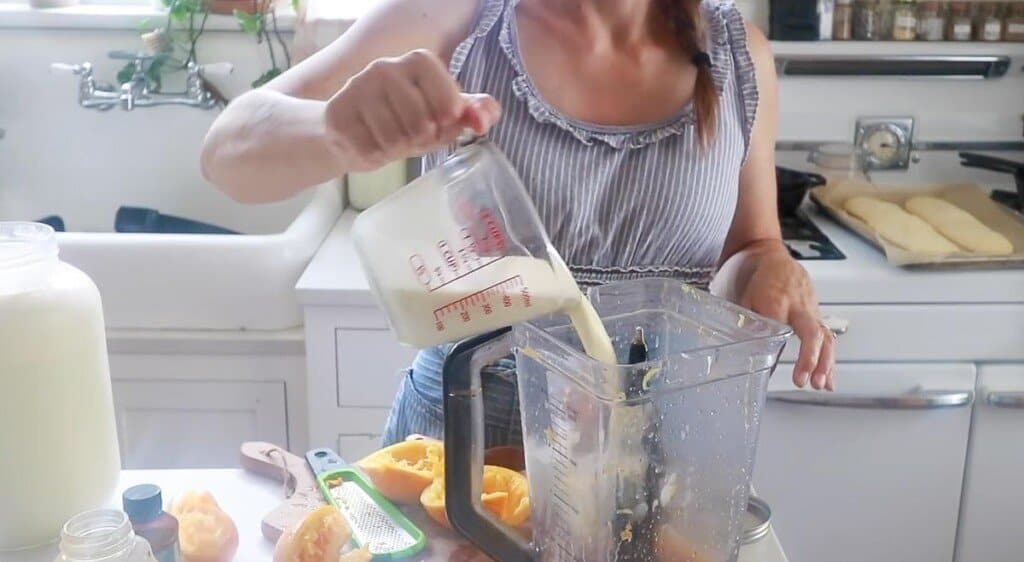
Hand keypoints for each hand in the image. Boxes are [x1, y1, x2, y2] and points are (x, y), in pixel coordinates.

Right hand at [324, 49, 500, 171]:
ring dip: (398, 150)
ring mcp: (358, 89)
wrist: (349, 131)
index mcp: (417, 61)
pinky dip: (377, 156)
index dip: (449, 116)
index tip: (445, 121)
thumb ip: (473, 112)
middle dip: (422, 140)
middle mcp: (385, 68)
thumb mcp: (443, 115)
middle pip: (421, 123)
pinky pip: (372, 149)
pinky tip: (371, 143)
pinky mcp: (339, 115)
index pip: (448, 92)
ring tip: (391, 140)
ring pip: (395, 139)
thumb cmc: (404, 121)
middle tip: (412, 135)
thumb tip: (484, 120)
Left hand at [727, 240, 834, 390]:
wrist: (774, 260)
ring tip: (819, 385)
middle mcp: (798, 306)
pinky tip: (828, 382)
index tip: (769, 368)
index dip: (775, 347)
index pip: (778, 326)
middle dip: (809, 358)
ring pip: (824, 337)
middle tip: (803, 381)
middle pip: (811, 332)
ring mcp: (811, 311)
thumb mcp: (744, 300)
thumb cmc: (758, 282)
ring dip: (824, 364)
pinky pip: (827, 339)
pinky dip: (829, 362)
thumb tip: (745, 355)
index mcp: (776, 300)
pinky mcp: (817, 316)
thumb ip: (747, 326)